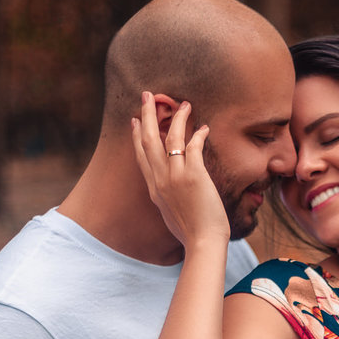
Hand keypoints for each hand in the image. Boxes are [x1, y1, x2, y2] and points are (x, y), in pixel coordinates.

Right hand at [131, 91, 230, 249]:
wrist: (202, 243)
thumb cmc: (192, 234)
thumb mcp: (171, 214)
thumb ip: (168, 199)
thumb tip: (170, 195)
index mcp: (153, 189)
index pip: (141, 156)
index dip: (136, 136)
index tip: (135, 120)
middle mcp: (160, 179)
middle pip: (147, 140)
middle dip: (147, 115)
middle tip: (148, 95)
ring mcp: (175, 176)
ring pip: (170, 137)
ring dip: (177, 118)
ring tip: (184, 104)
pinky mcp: (193, 175)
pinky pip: (193, 147)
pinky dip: (198, 134)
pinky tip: (204, 128)